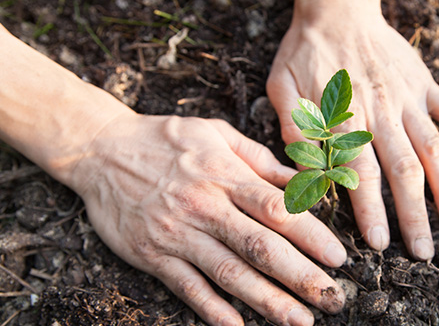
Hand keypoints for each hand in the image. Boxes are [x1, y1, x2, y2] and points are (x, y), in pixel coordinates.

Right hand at [69, 114, 345, 324]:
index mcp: (224, 174)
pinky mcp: (154, 255)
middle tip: (332, 298)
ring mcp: (178, 234)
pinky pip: (188, 287)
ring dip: (267, 301)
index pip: (276, 209)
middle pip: (260, 247)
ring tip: (299, 321)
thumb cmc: (166, 139)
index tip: (338, 257)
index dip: (311, 235)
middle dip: (300, 276)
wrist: (100, 150)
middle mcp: (205, 207)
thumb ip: (260, 159)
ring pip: (229, 273)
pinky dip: (213, 310)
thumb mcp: (217, 133)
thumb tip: (301, 179)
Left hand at [267, 0, 438, 259]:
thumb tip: (302, 170)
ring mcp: (408, 97)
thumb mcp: (282, 85)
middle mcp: (381, 110)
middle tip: (423, 253)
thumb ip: (292, 126)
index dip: (370, 210)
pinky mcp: (425, 83)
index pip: (360, 172)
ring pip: (434, 149)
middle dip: (414, 215)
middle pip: (403, 170)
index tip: (380, 243)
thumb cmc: (305, 51)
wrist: (338, 8)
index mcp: (345, 115)